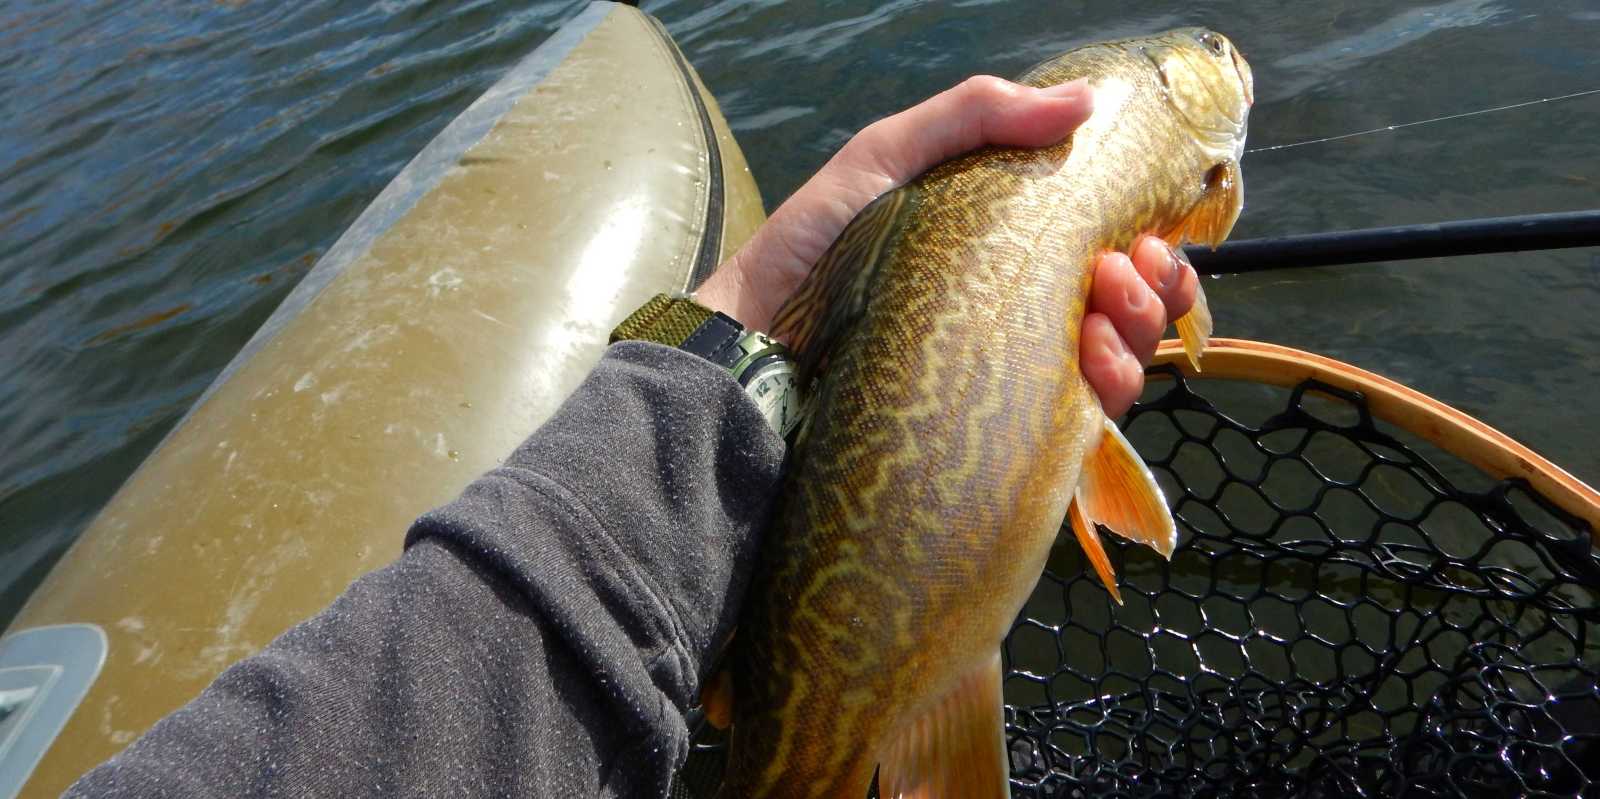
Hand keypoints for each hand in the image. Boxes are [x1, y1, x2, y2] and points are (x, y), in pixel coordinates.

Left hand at [695, 76, 1196, 417]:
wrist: (753, 341)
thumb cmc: (811, 248)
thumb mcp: (887, 158)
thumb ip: (975, 116)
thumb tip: (1085, 101)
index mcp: (1002, 261)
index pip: (1102, 259)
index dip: (1146, 251)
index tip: (1150, 236)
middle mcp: (1016, 325)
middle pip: (1122, 316)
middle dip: (1151, 291)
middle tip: (1128, 269)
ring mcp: (1008, 385)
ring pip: (1114, 371)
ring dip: (1136, 336)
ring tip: (1108, 307)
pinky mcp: (993, 439)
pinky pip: (1078, 427)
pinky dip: (1108, 392)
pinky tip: (1094, 362)